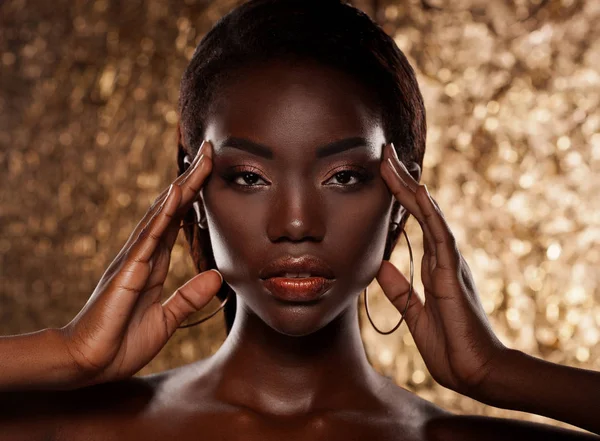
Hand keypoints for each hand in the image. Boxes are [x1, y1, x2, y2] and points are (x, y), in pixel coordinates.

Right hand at [57, 140, 221, 387]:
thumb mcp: (167, 320)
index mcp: (154, 265)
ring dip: (182, 187)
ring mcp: (133, 260)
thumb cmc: (122, 343)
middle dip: (191, 180)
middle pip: (171, 209)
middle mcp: (143, 254)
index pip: (178, 222)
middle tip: (210, 151)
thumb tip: (216, 276)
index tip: (211, 173)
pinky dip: (162, 214)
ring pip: (161, 215)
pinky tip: (175, 193)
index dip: (195, 198)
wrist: (89, 365)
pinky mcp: (126, 272)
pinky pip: (148, 238)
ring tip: (200, 160)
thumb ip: (189, 297)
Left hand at [375, 142, 505, 394]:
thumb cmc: (450, 347)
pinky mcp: (453, 274)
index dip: (397, 198)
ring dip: (411, 188)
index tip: (382, 174)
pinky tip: (419, 193)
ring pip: (430, 216)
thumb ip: (399, 289)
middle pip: (420, 211)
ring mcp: (450, 263)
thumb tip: (379, 265)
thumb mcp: (413, 312)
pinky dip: (430, 213)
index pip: (412, 223)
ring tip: (394, 162)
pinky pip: (441, 237)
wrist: (475, 372)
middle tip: (385, 153)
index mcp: (433, 267)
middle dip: (401, 182)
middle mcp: (443, 258)